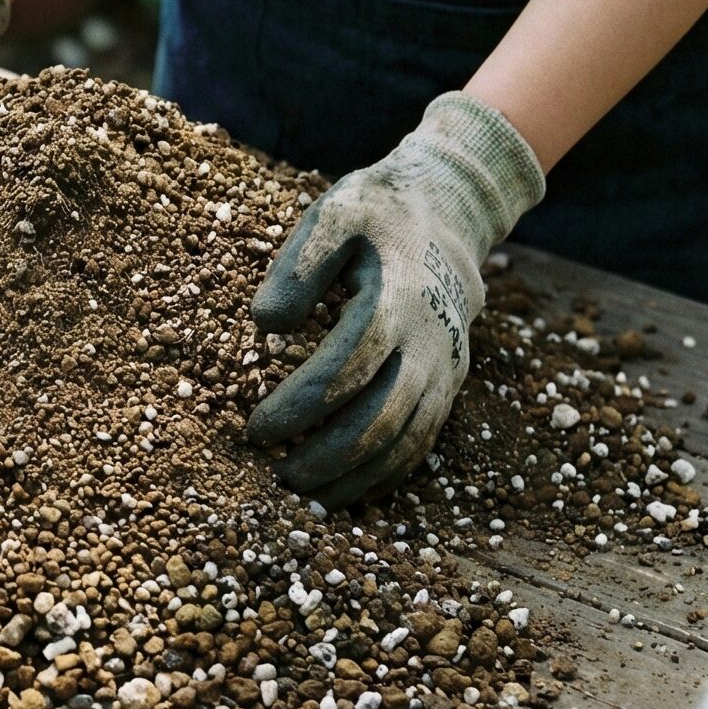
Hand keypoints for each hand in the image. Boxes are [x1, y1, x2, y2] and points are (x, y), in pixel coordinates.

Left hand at [246, 93, 545, 506]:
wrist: (451, 216)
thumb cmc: (376, 216)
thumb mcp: (336, 215)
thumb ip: (298, 265)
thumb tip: (264, 323)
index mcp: (396, 299)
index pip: (349, 364)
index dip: (303, 402)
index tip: (256, 429)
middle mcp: (427, 341)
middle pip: (382, 417)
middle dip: (327, 455)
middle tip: (277, 476)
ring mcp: (444, 367)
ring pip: (406, 440)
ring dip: (355, 475)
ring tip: (302, 493)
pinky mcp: (449, 383)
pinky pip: (422, 441)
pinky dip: (386, 474)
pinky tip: (345, 490)